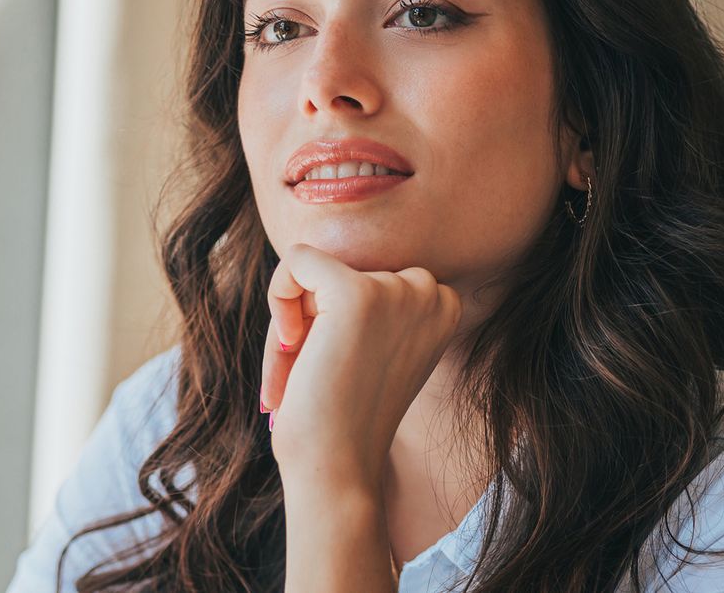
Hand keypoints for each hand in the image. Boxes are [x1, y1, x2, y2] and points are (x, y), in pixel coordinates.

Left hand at [259, 243, 461, 489]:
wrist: (337, 469)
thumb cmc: (343, 418)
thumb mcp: (375, 348)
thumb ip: (374, 304)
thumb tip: (317, 254)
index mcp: (445, 305)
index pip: (371, 272)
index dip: (341, 318)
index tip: (338, 365)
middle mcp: (430, 292)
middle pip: (343, 267)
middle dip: (313, 316)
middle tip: (309, 372)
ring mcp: (396, 290)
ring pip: (315, 271)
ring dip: (295, 319)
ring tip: (298, 372)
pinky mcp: (355, 292)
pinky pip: (297, 259)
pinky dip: (278, 297)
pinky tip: (291, 347)